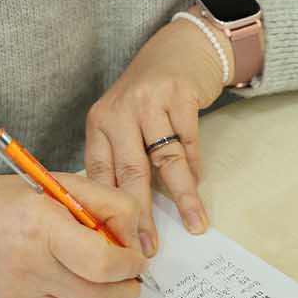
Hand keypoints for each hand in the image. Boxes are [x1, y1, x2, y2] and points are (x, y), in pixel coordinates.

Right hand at [0, 171, 146, 297]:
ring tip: (106, 284)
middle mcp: (29, 268)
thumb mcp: (63, 184)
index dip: (130, 265)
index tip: (135, 258)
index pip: (102, 263)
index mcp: (42, 227)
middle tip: (129, 275)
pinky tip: (79, 294)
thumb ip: (110, 204)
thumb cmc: (13, 201)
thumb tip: (137, 242)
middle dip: (129, 289)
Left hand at [84, 13, 230, 255]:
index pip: (99, 174)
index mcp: (99, 123)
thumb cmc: (147, 95)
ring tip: (194, 223)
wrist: (179, 49)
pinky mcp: (179, 96)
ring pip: (165, 161)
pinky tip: (198, 183)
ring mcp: (149, 102)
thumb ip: (121, 158)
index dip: (109, 212)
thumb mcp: (122, 121)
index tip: (118, 243)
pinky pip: (189, 143)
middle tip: (149, 248)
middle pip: (130, 172)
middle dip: (140, 216)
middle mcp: (119, 112)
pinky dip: (195, 167)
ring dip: (182, 196)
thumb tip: (126, 215)